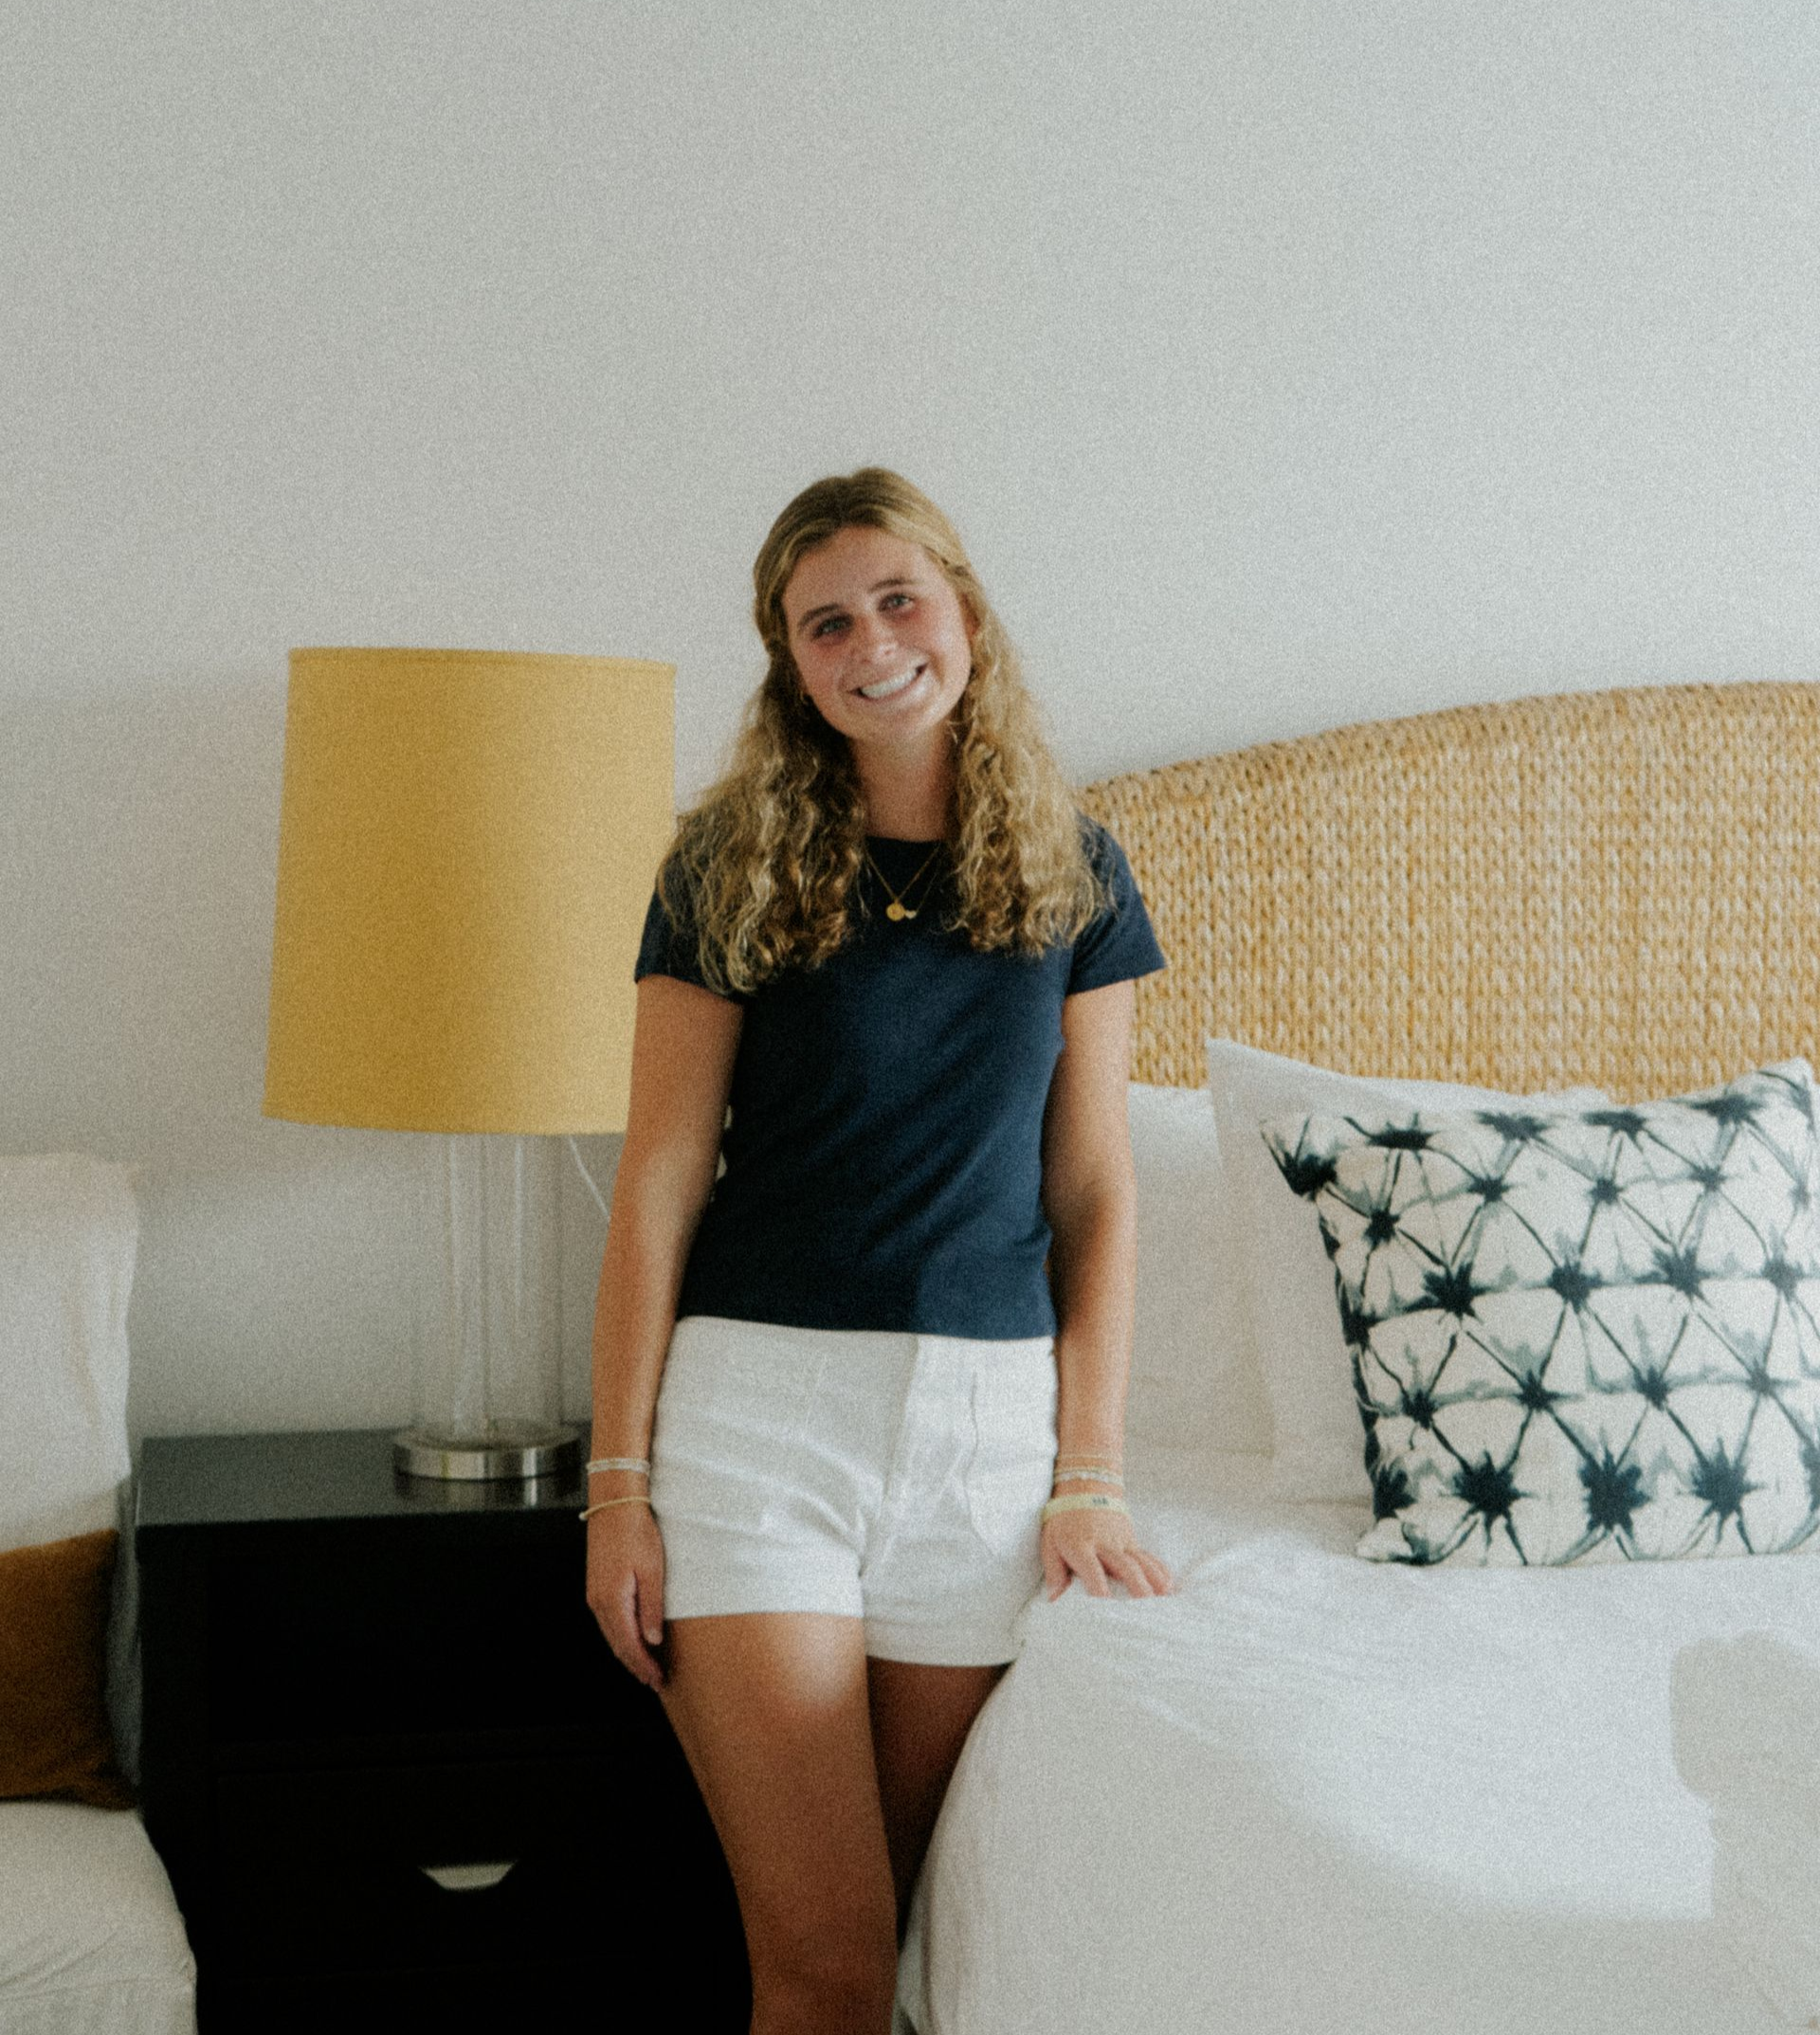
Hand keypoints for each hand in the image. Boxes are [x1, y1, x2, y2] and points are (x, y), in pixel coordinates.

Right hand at [585, 1502, 668, 1690]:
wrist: (614, 1504)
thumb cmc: (636, 1532)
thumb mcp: (653, 1571)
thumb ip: (652, 1608)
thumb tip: (653, 1640)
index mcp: (613, 1601)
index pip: (628, 1645)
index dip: (643, 1666)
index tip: (657, 1679)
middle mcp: (599, 1602)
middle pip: (617, 1645)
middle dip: (636, 1665)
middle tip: (654, 1679)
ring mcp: (595, 1594)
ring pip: (611, 1634)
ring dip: (628, 1652)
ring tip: (646, 1665)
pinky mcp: (597, 1586)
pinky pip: (609, 1621)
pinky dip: (621, 1635)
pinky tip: (634, 1638)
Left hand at [1041, 1503, 1173, 1602]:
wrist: (1085, 1487)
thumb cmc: (1064, 1520)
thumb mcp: (1050, 1542)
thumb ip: (1054, 1572)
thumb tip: (1054, 1599)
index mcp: (1081, 1545)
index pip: (1092, 1570)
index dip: (1099, 1590)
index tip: (1105, 1609)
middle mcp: (1105, 1544)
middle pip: (1126, 1566)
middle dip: (1137, 1588)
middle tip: (1146, 1610)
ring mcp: (1122, 1541)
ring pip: (1142, 1561)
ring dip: (1154, 1581)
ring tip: (1164, 1601)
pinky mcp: (1132, 1540)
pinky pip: (1149, 1557)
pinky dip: (1160, 1571)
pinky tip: (1168, 1586)